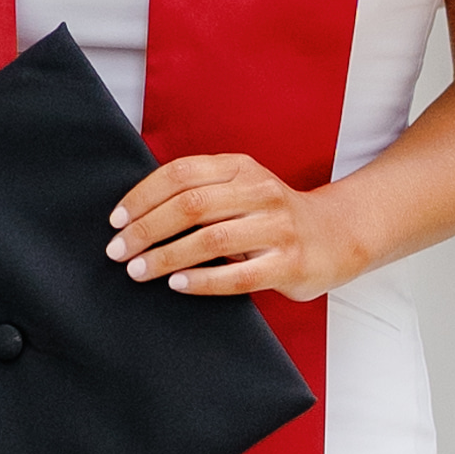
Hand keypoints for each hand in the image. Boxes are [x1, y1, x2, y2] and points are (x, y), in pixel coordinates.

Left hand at [109, 151, 356, 302]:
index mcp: (241, 168)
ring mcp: (278, 227)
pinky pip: (238, 275)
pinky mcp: (289, 263)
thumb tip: (137, 215)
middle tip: (118, 251)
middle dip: (146, 229)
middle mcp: (260, 191)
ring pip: (212, 239)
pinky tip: (177, 285)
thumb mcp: (242, 189)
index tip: (116, 220)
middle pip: (191, 205)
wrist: (337, 236)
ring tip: (138, 270)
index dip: (142, 196)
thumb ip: (201, 192)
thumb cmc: (274, 216)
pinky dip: (202, 281)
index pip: (181, 173)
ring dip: (166, 256)